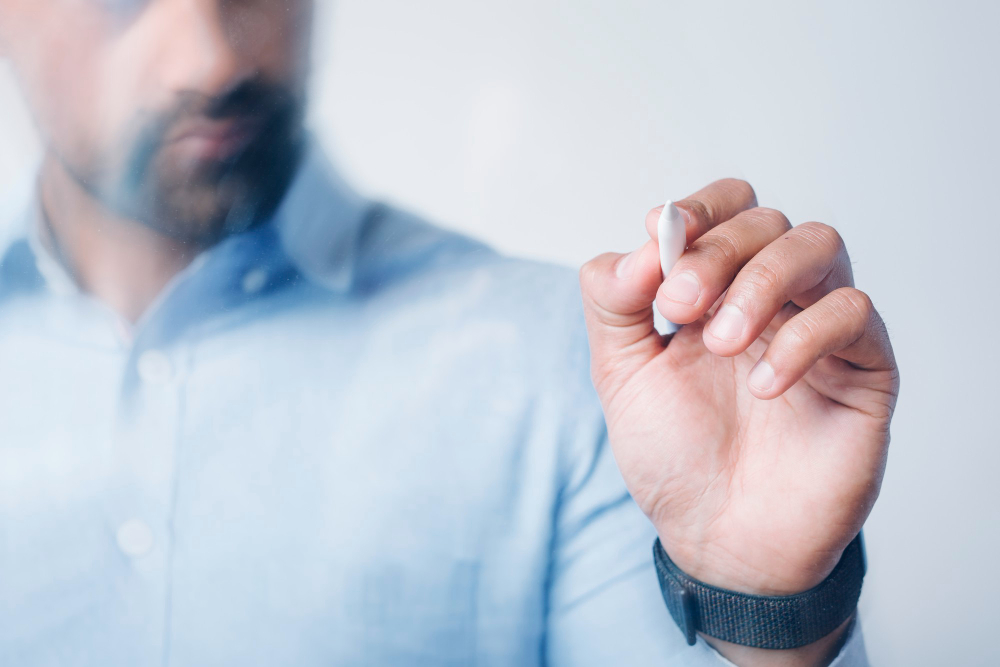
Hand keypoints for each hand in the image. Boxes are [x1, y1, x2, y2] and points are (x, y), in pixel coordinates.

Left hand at [579, 179, 899, 597]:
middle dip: (716, 251)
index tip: (661, 233)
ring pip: (819, 244)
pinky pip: (853, 314)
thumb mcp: (620, 374)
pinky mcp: (863, 369)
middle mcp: (770, 298)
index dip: (698, 209)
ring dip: (760, 281)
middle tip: (678, 306)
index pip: (726, 208)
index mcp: (715, 290)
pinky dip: (803, 337)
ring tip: (720, 343)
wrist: (717, 539)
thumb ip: (613, 303)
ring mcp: (818, 328)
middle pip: (766, 220)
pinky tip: (764, 386)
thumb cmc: (674, 455)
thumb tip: (638, 243)